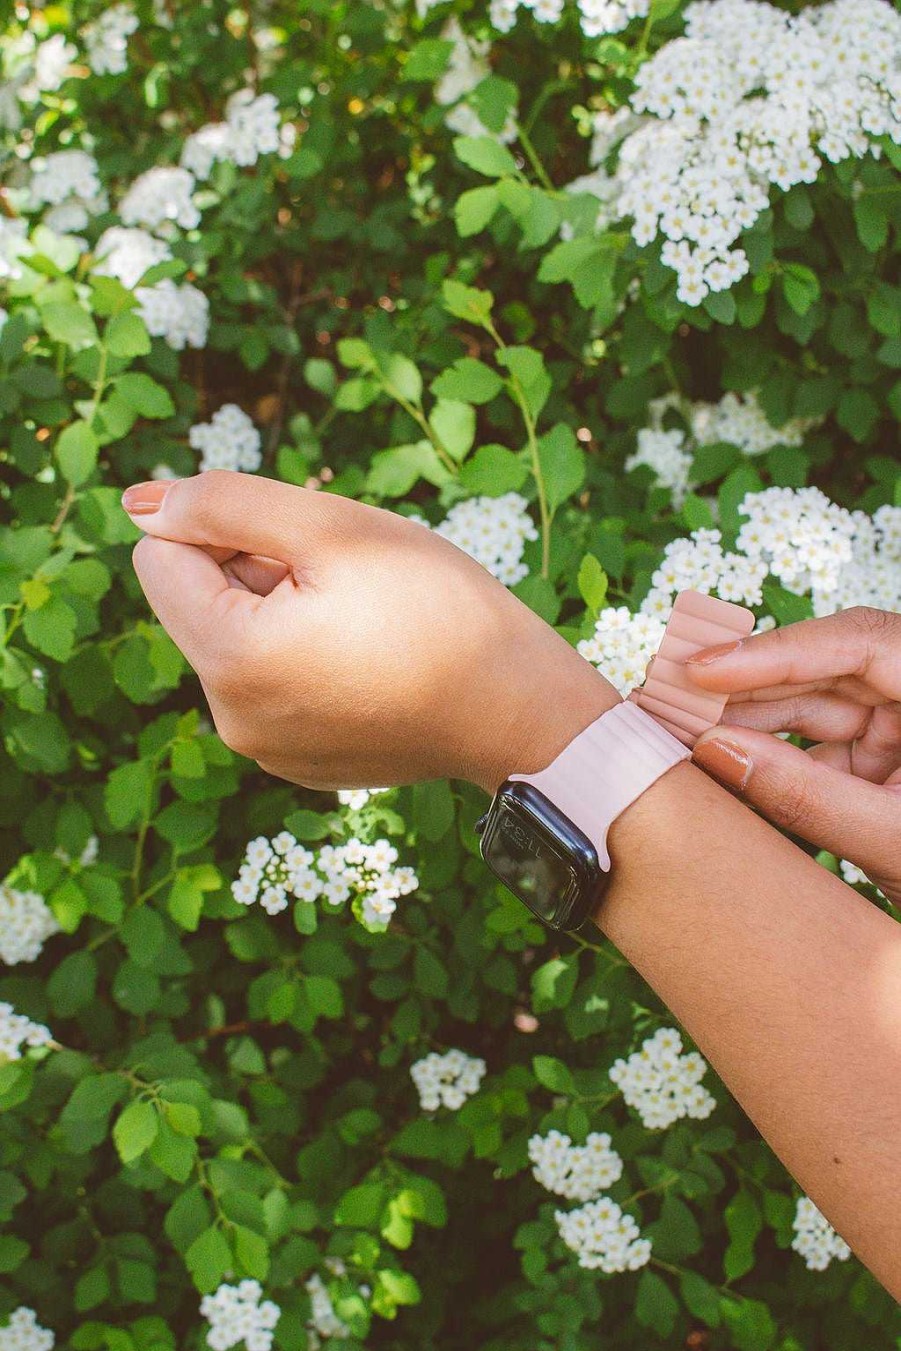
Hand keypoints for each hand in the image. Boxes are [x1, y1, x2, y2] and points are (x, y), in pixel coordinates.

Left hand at [123, 472, 617, 793]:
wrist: (519, 709)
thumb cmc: (437, 608)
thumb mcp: (332, 528)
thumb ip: (223, 504)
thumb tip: (137, 504)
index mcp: (230, 659)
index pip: (159, 558)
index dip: (223, 527)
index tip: (301, 542)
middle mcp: (232, 718)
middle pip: (198, 604)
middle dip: (254, 572)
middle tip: (344, 581)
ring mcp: (265, 750)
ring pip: (237, 642)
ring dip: (281, 611)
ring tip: (364, 620)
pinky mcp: (299, 763)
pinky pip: (271, 687)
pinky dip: (304, 657)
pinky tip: (370, 659)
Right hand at [686, 607, 900, 902]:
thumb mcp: (896, 843)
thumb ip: (807, 798)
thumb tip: (714, 752)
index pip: (861, 644)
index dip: (777, 649)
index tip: (704, 669)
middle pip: (825, 672)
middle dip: (744, 688)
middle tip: (666, 701)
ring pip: (810, 708)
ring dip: (743, 723)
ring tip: (674, 735)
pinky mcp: (881, 762)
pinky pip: (814, 748)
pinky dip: (766, 759)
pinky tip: (714, 766)